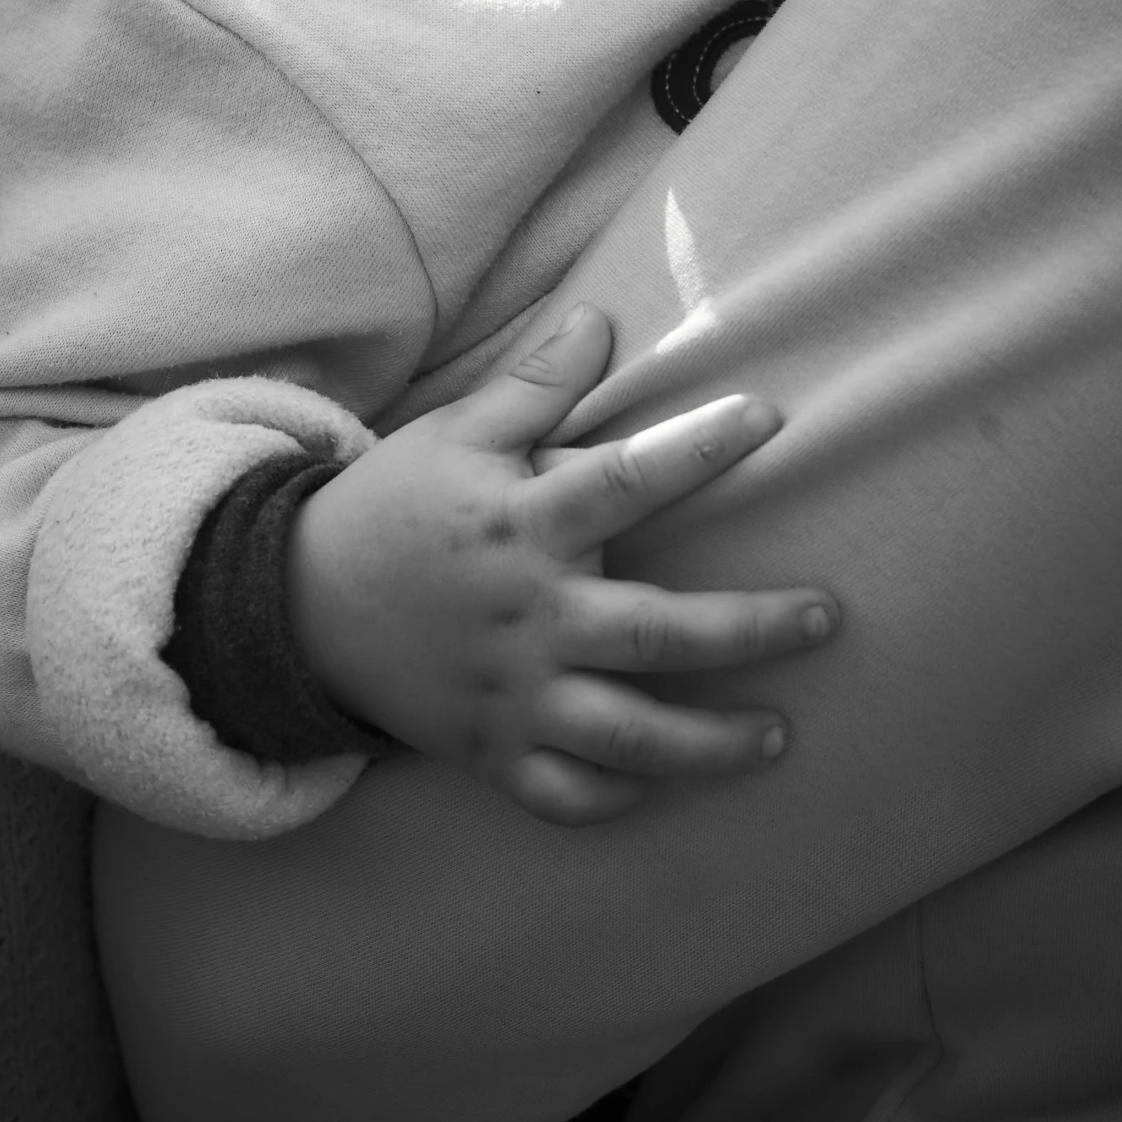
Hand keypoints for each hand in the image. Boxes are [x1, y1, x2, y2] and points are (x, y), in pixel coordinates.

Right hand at [287, 304, 837, 823]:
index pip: (628, 480)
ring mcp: (511, 695)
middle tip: (825, 617)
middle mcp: (528, 618)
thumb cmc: (394, 507)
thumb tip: (601, 321)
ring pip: (628, 737)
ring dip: (710, 744)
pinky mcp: (491, 752)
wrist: (296, 607)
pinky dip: (616, 800)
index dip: (702, 447)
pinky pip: (564, 797)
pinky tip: (664, 783)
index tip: (768, 420)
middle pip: (657, 634)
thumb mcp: (456, 432)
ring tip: (778, 736)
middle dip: (751, 630)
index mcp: (523, 525)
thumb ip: (534, 383)